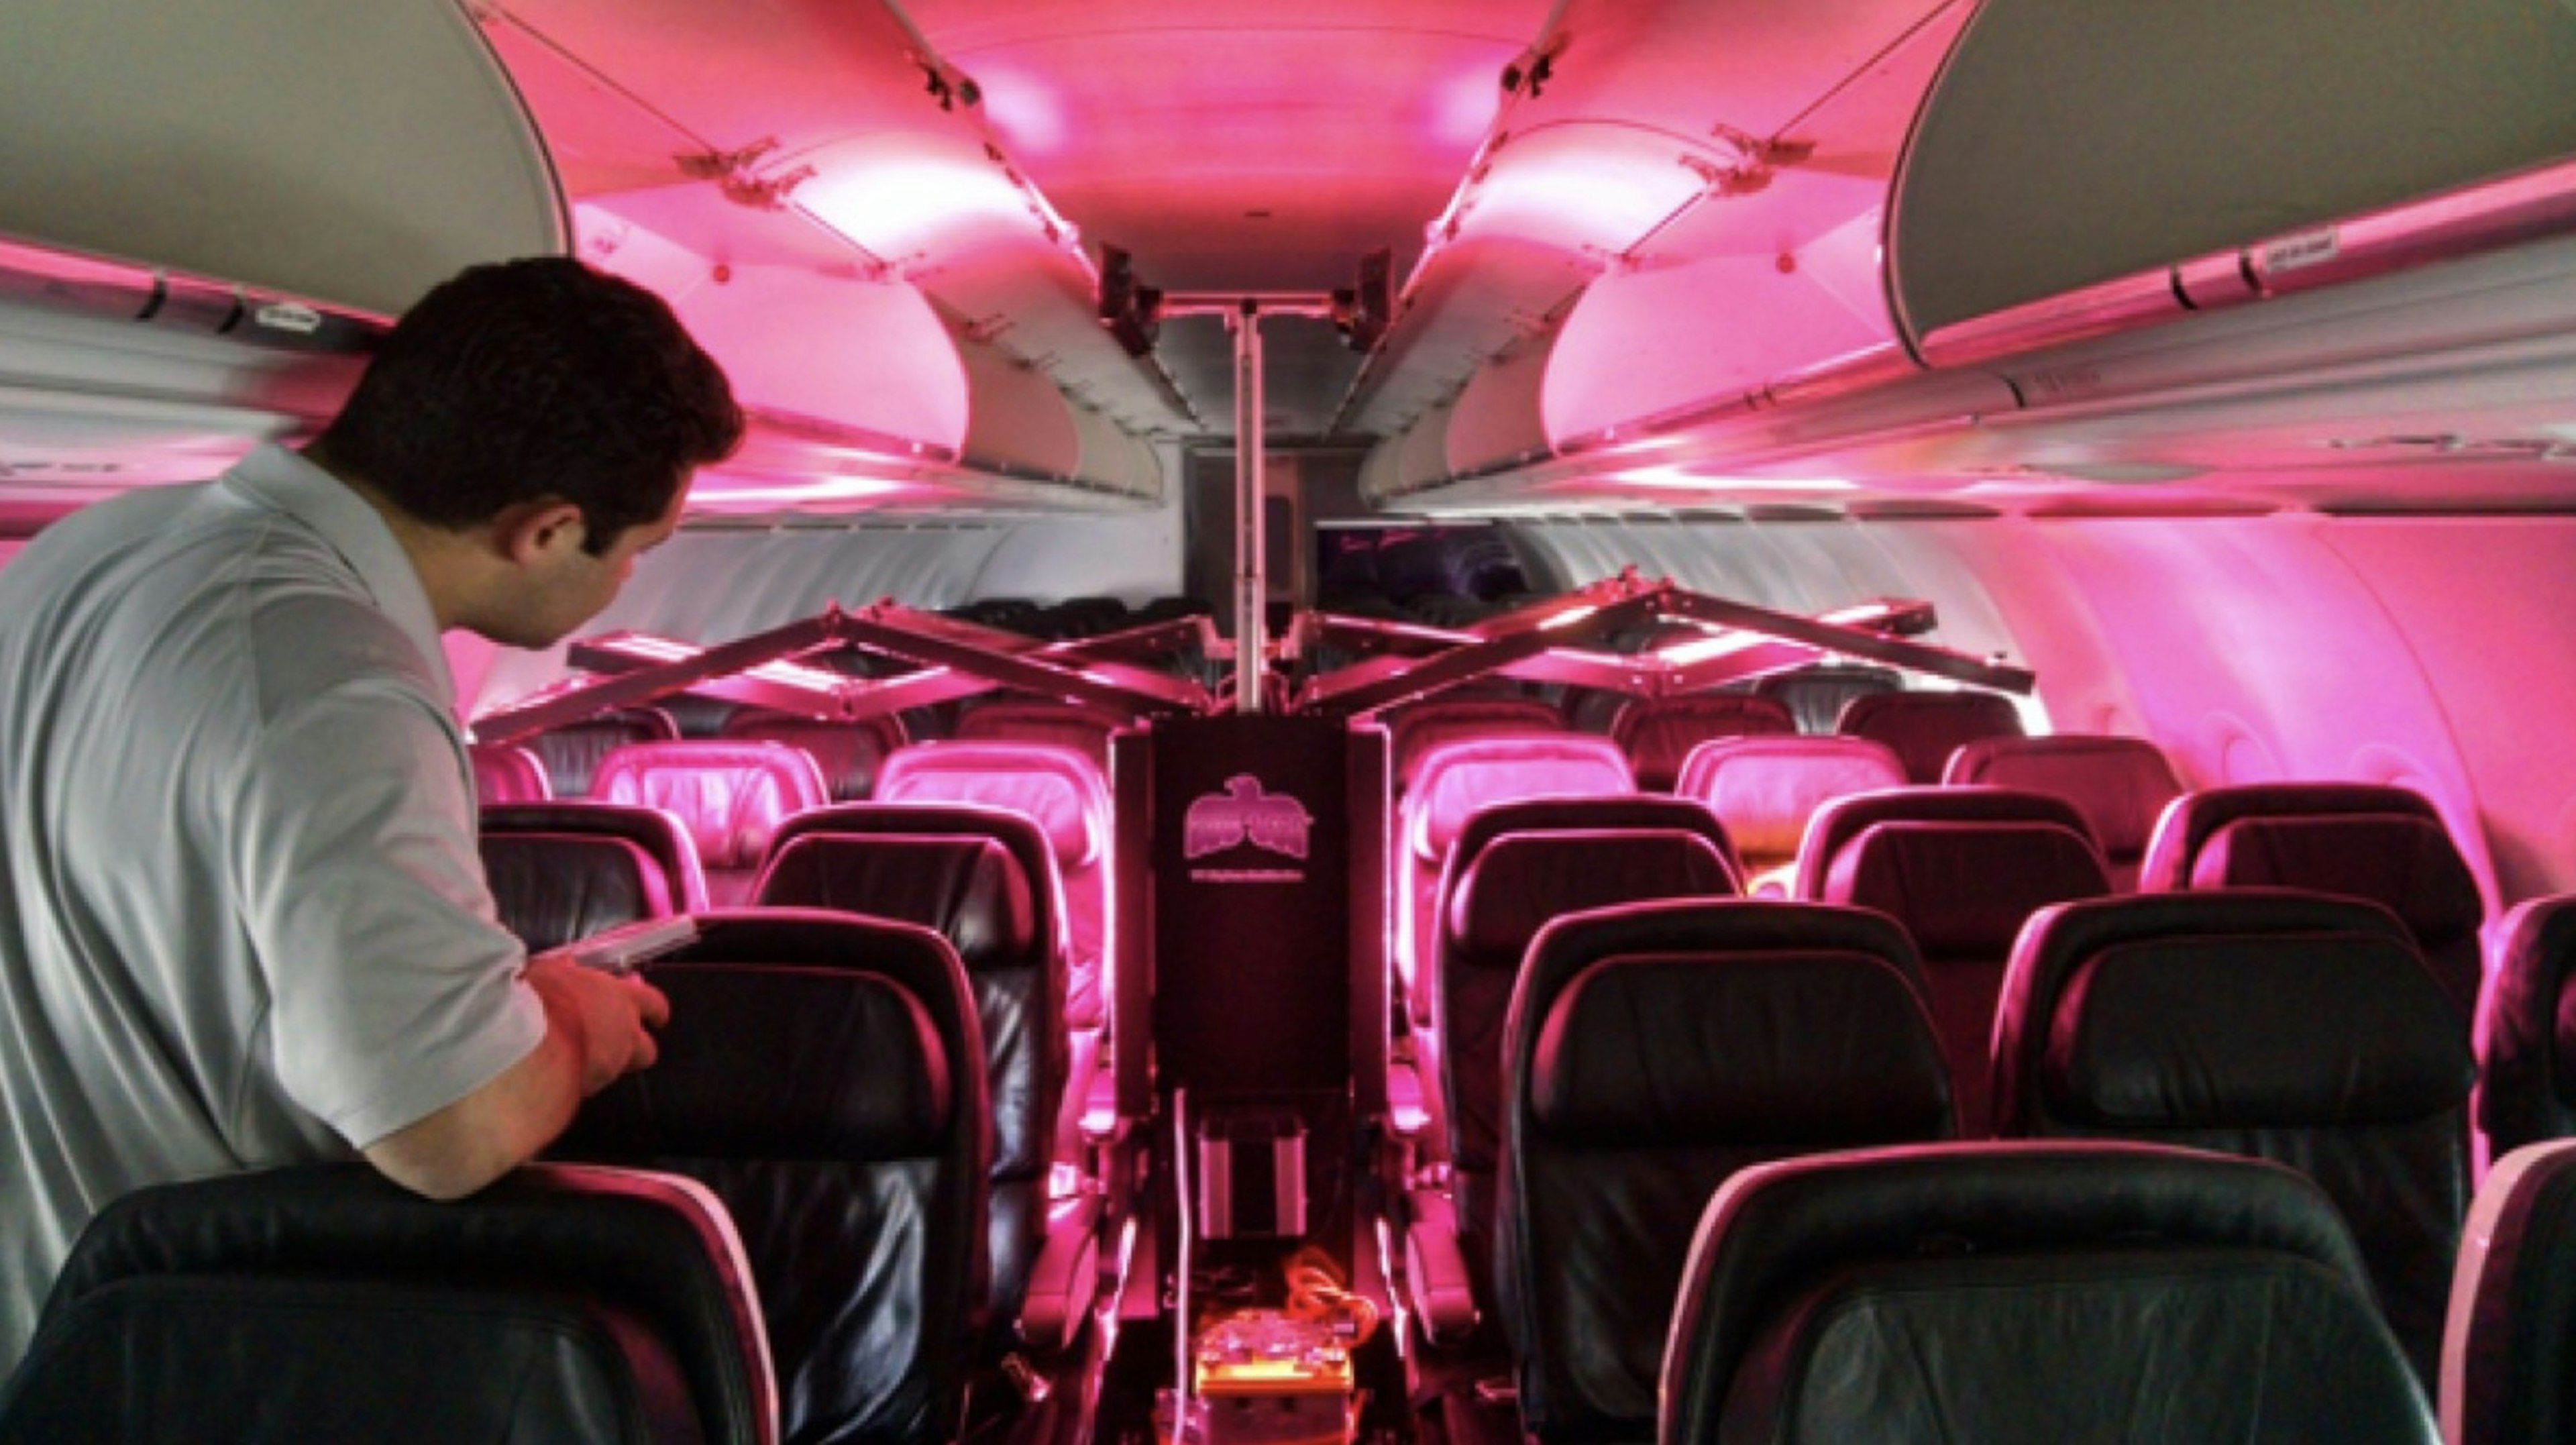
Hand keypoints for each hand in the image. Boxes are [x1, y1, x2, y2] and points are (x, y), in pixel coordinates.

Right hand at [522, 951, 671, 1094]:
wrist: (532, 1045)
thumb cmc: (544, 1000)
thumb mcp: (550, 972)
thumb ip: (564, 971)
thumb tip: (567, 965)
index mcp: (621, 998)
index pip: (654, 1003)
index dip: (654, 1009)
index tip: (655, 1015)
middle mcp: (625, 1035)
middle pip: (648, 1049)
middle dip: (637, 1049)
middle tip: (618, 1045)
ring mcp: (611, 1066)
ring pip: (621, 1071)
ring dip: (608, 1066)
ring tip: (584, 1061)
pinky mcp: (590, 1090)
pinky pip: (591, 1086)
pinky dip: (583, 1081)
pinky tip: (563, 1075)